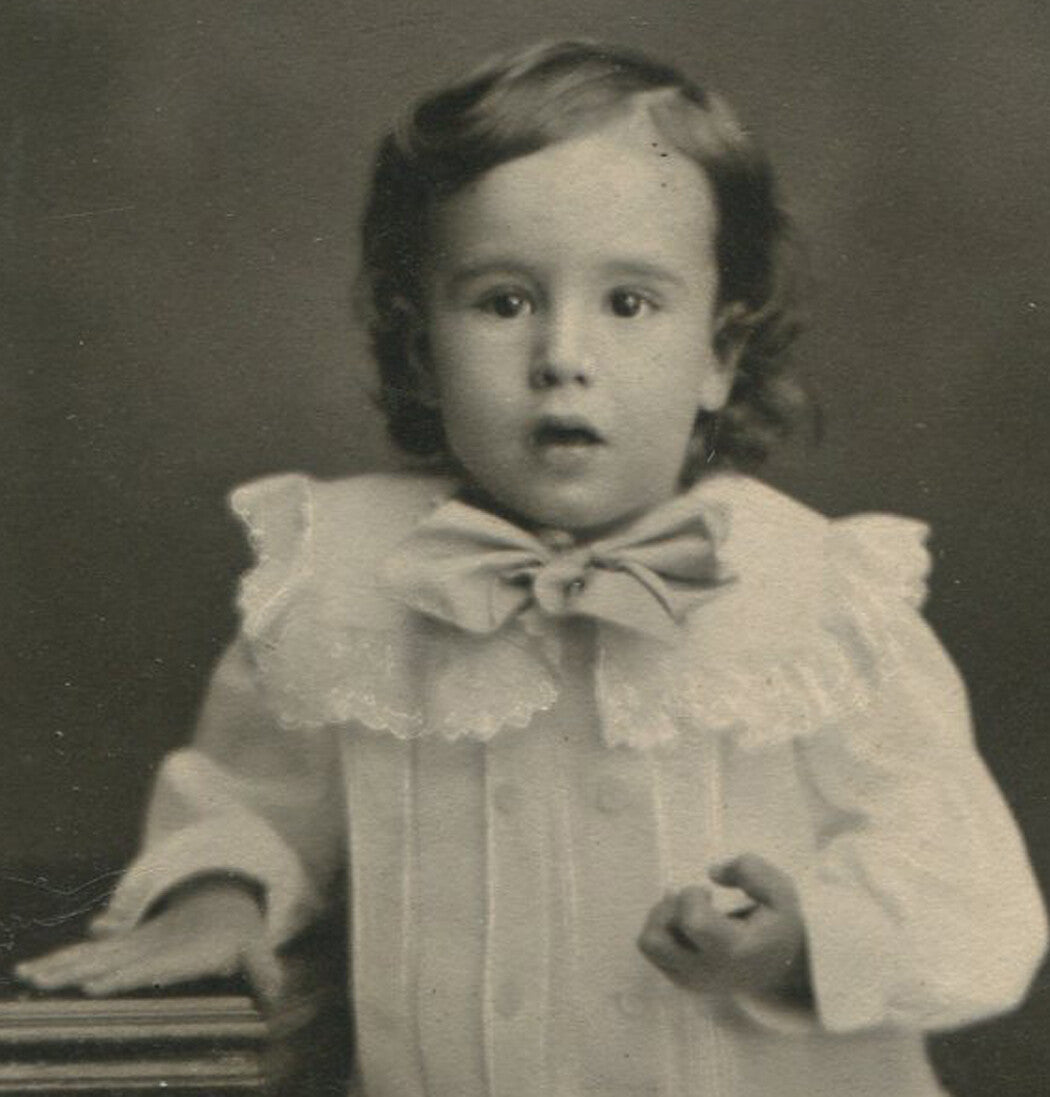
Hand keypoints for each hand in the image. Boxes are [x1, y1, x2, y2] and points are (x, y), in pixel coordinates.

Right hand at [15, 879, 282, 1004]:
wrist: (222, 895)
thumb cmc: (239, 934)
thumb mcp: (256, 950)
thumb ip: (267, 974)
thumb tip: (277, 999)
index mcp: (183, 951)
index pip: (150, 966)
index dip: (125, 975)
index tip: (96, 984)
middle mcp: (153, 946)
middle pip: (112, 960)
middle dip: (78, 970)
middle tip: (46, 982)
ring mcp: (135, 944)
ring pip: (93, 955)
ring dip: (61, 966)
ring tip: (29, 977)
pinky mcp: (123, 946)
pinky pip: (88, 953)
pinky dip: (61, 961)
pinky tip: (33, 971)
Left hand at [637, 853, 810, 1002]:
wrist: (781, 971)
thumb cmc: (777, 926)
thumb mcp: (781, 893)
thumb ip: (753, 871)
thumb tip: (712, 872)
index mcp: (733, 949)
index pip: (693, 923)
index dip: (692, 897)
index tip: (708, 892)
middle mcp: (707, 970)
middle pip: (656, 939)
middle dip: (667, 908)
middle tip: (692, 902)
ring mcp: (691, 978)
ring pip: (650, 943)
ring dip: (660, 918)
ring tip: (684, 910)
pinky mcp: (682, 979)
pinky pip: (653, 951)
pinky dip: (663, 931)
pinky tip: (685, 924)